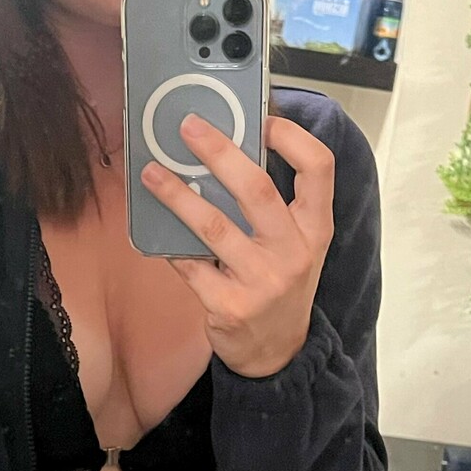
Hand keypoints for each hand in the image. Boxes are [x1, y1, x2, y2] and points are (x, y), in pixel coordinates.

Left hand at [139, 111, 334, 377]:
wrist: (276, 353)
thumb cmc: (281, 284)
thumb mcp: (297, 245)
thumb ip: (276, 205)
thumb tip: (230, 150)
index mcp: (316, 229)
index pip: (319, 169)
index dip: (293, 137)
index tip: (263, 117)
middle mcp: (294, 252)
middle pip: (258, 190)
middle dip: (220, 152)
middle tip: (188, 128)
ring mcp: (262, 282)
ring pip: (213, 226)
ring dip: (178, 195)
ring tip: (152, 172)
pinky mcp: (228, 306)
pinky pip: (190, 264)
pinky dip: (169, 244)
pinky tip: (153, 228)